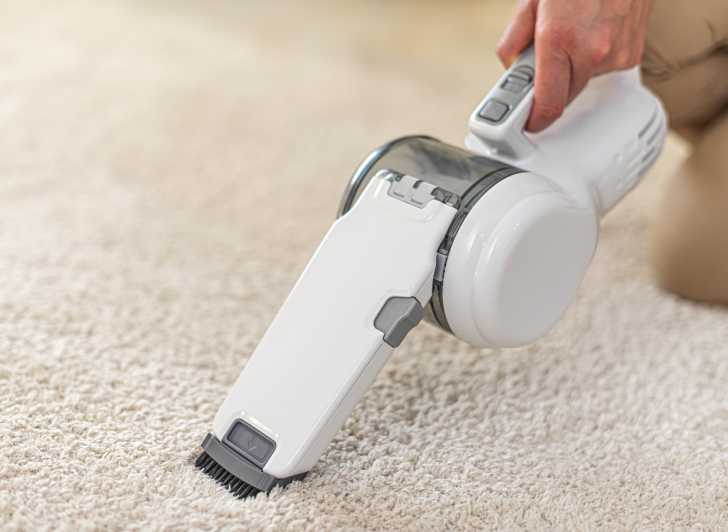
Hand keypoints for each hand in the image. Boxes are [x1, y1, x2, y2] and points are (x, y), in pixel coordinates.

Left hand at [497, 0, 652, 131]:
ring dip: (571, 69)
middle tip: (538, 64)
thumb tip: (509, 64)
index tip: (523, 123)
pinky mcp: (632, 53)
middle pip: (562, 97)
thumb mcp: (533, 0)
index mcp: (560, 39)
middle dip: (547, 87)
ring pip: (583, 82)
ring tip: (571, 33)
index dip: (532, 119)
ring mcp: (616, 54)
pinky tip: (590, 32)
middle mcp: (592, 51)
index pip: (547, 104)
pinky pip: (602, 70)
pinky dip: (591, 59)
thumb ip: (515, 38)